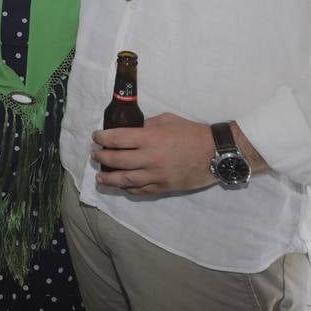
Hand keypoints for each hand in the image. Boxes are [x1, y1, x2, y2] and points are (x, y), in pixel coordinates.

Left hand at [91, 112, 218, 195]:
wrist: (215, 152)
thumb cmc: (191, 132)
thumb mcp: (166, 120)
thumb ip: (146, 126)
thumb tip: (132, 130)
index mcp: (149, 138)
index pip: (117, 139)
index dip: (102, 138)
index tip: (96, 137)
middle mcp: (149, 158)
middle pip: (117, 161)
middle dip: (102, 158)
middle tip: (95, 156)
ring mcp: (156, 176)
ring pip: (125, 180)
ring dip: (109, 179)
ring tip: (101, 178)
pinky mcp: (164, 187)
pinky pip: (142, 191)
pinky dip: (129, 189)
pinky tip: (123, 186)